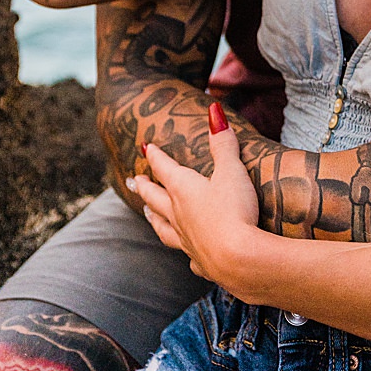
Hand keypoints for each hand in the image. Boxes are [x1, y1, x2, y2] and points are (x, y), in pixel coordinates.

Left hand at [130, 106, 264, 289]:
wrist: (237, 258)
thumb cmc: (234, 210)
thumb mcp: (231, 171)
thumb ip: (223, 143)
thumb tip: (214, 110)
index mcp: (184, 190)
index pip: (165, 169)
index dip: (156, 157)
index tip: (145, 148)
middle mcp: (178, 215)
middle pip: (156, 198)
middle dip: (145, 187)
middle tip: (133, 181)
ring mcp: (186, 239)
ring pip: (163, 226)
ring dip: (153, 217)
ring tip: (147, 213)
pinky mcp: (199, 260)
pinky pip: (186, 252)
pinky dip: (183, 248)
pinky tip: (187, 252)